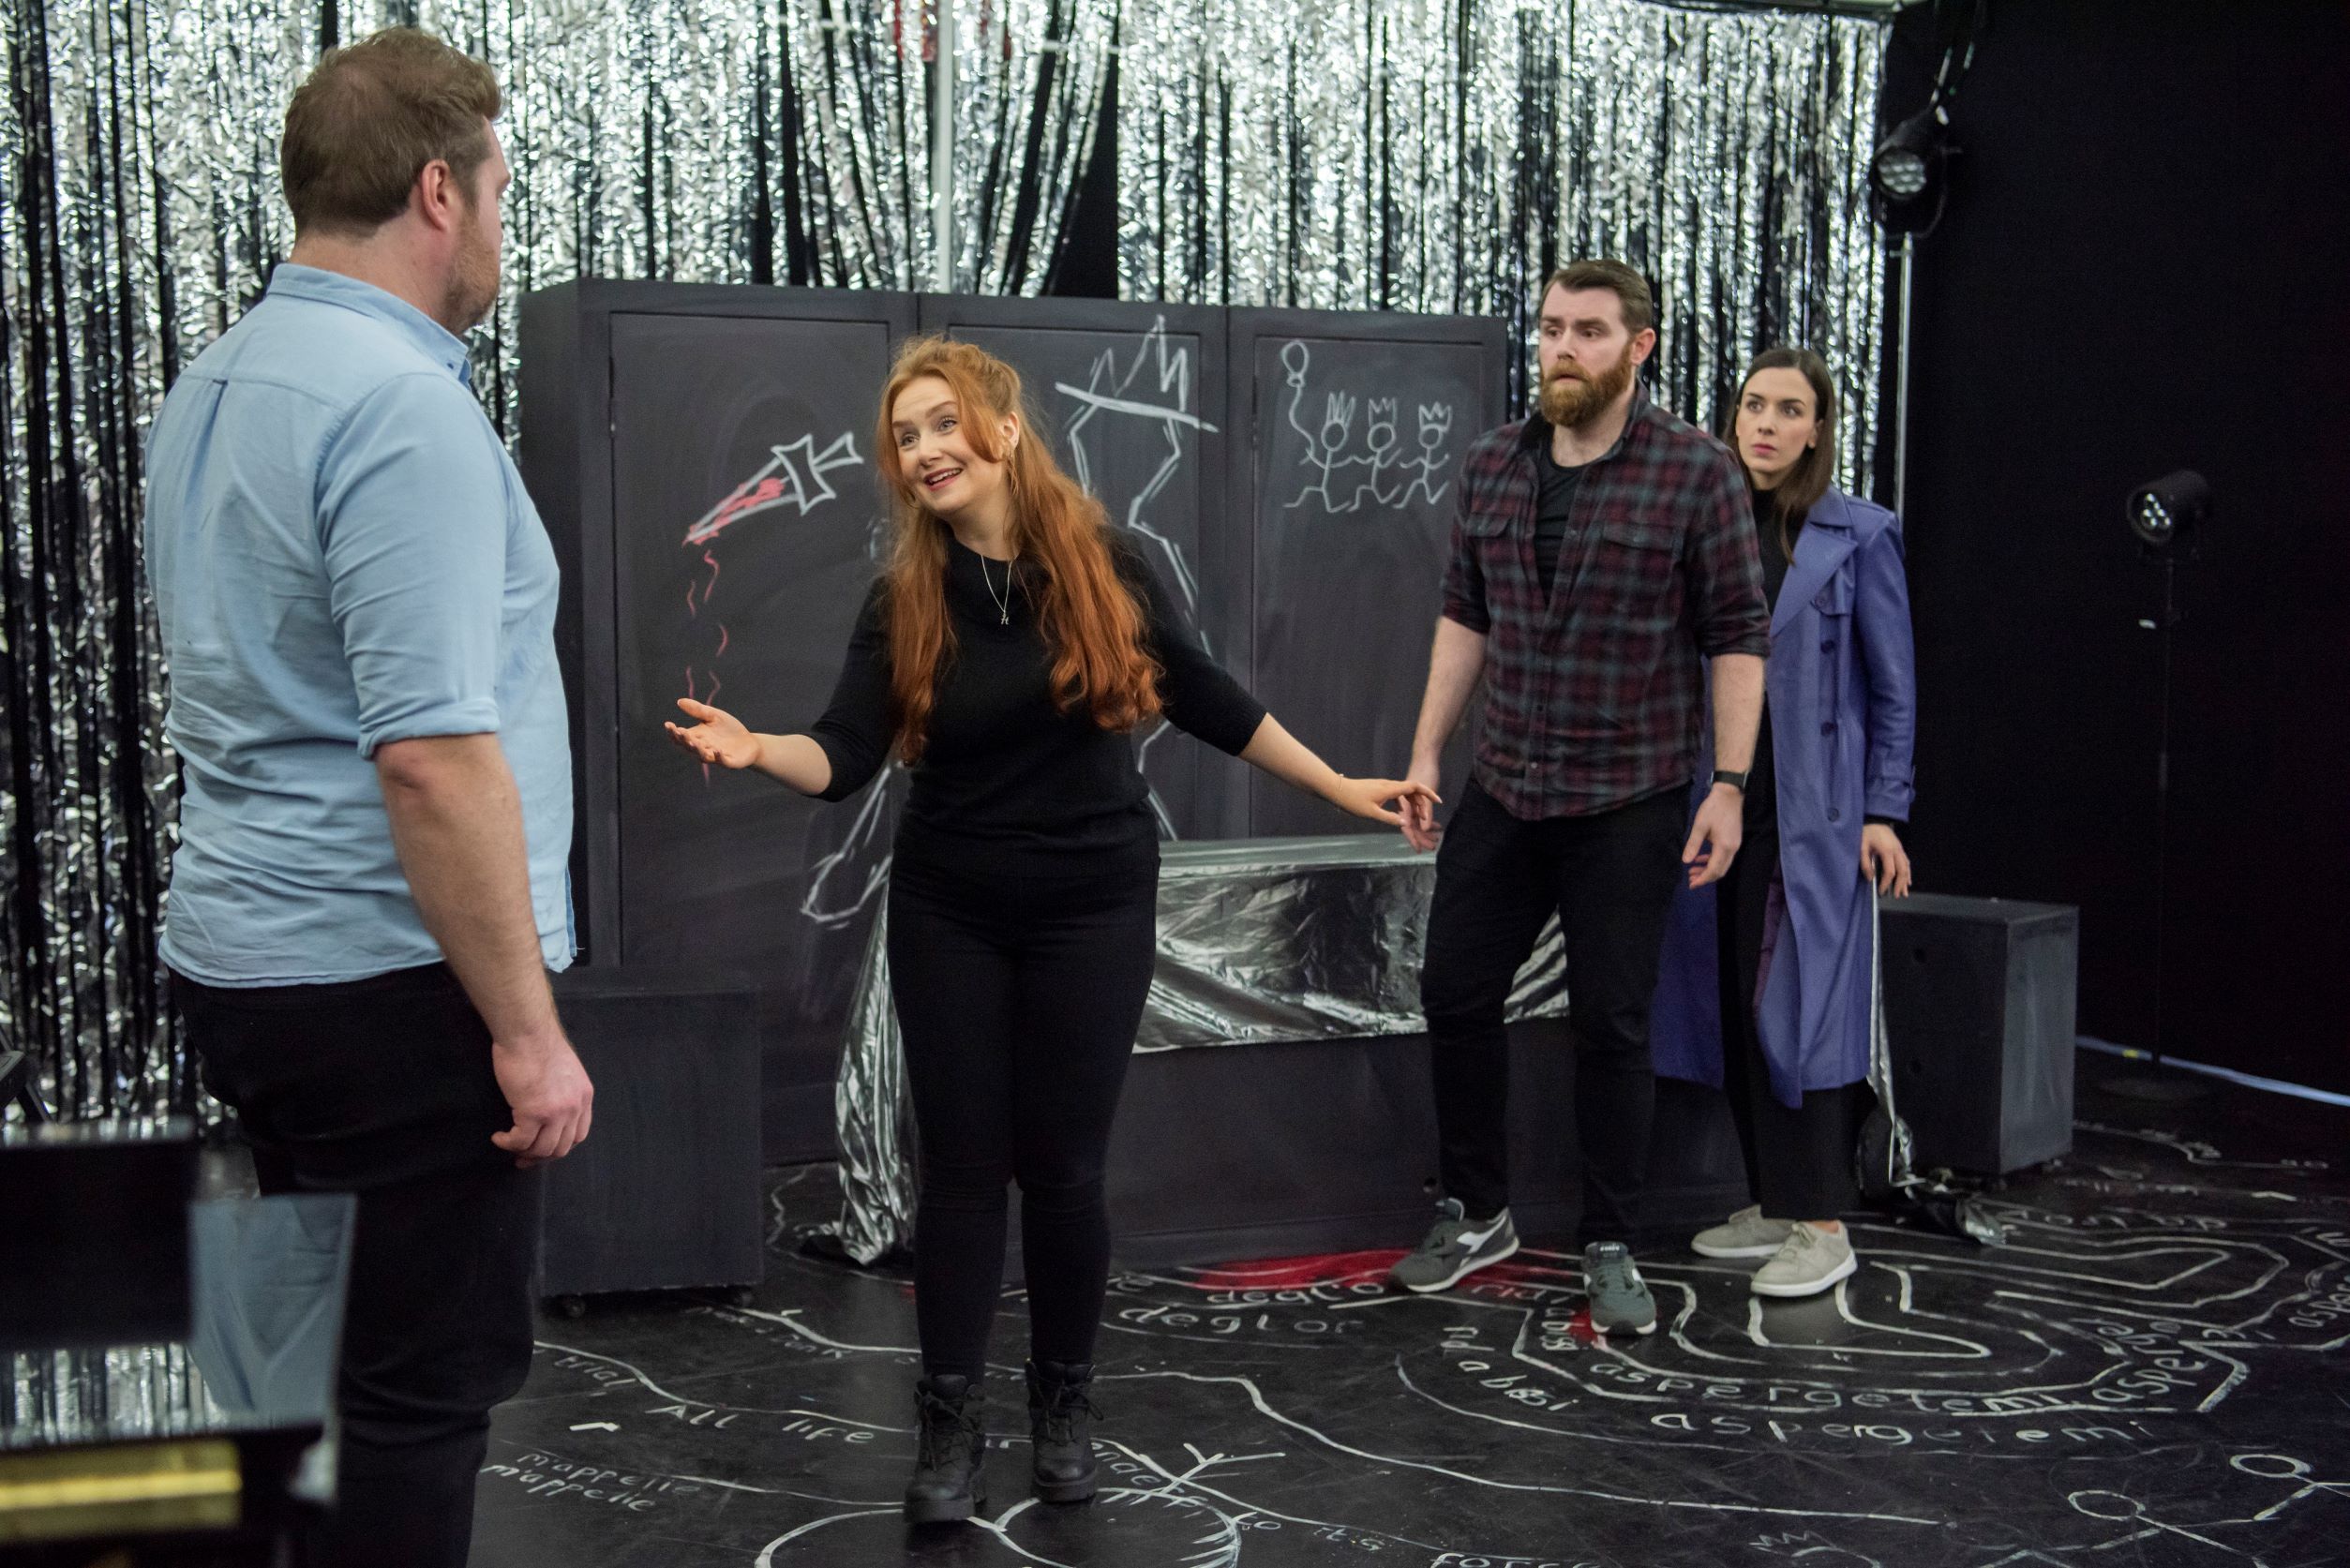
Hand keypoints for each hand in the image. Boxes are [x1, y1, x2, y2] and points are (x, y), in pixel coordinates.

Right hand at [490, 1029, 593, 1167]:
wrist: (527, 1032)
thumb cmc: (538, 1044)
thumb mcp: (564, 1069)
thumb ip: (563, 1090)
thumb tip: (550, 1105)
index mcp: (584, 1096)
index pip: (578, 1134)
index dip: (560, 1146)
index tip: (544, 1149)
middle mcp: (575, 1107)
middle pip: (561, 1147)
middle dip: (541, 1157)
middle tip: (523, 1159)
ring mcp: (556, 1112)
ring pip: (542, 1149)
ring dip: (523, 1152)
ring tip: (509, 1145)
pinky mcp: (533, 1113)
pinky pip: (520, 1141)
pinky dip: (508, 1144)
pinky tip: (499, 1138)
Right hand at [665, 698, 760, 768]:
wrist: (749, 742)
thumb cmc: (729, 729)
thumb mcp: (713, 716)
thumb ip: (698, 710)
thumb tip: (679, 701)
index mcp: (696, 738)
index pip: (681, 737)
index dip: (673, 732)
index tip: (668, 724)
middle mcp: (702, 749)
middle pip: (689, 747)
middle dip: (684, 740)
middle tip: (680, 732)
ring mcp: (715, 757)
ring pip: (703, 755)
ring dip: (697, 749)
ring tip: (692, 741)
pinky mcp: (729, 762)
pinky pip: (722, 761)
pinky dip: (718, 757)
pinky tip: (716, 751)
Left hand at [1331, 774, 1439, 828]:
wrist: (1338, 790)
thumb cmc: (1353, 801)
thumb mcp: (1372, 813)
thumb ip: (1390, 818)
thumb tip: (1406, 823)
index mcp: (1390, 789)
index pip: (1414, 787)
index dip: (1428, 793)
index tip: (1438, 801)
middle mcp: (1389, 785)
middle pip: (1412, 790)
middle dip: (1422, 802)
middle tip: (1426, 817)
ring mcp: (1384, 785)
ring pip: (1404, 792)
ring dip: (1413, 803)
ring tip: (1417, 816)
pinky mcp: (1379, 788)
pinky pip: (1396, 794)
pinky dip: (1403, 802)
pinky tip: (1402, 812)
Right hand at [1398, 758, 1443, 850]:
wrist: (1426, 758)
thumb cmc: (1425, 773)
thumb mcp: (1427, 794)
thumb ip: (1427, 813)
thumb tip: (1425, 829)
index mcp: (1404, 804)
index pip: (1407, 826)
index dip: (1413, 839)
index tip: (1418, 850)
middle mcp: (1406, 805)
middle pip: (1414, 825)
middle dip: (1422, 837)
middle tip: (1433, 847)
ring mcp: (1411, 802)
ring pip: (1418, 821)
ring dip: (1427, 830)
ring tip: (1437, 839)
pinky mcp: (1417, 799)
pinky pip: (1422, 814)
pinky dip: (1429, 820)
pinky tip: (1437, 826)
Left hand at [1681, 783, 1744, 887]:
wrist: (1729, 794)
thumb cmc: (1714, 808)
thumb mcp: (1700, 826)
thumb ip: (1693, 845)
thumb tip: (1685, 861)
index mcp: (1724, 846)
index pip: (1714, 870)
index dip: (1703, 879)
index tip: (1691, 884)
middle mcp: (1732, 848)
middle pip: (1720, 871)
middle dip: (1705, 877)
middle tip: (1690, 879)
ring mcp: (1735, 844)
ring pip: (1722, 864)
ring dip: (1708, 869)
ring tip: (1692, 870)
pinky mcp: (1733, 840)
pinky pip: (1723, 856)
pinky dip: (1712, 860)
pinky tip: (1699, 858)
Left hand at [1861, 822, 1911, 896]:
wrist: (1875, 819)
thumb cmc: (1867, 832)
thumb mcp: (1861, 847)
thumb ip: (1865, 863)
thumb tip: (1870, 878)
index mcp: (1887, 851)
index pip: (1890, 872)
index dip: (1886, 884)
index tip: (1881, 892)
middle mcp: (1897, 851)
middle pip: (1902, 871)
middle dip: (1900, 885)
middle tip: (1896, 896)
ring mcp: (1900, 849)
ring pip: (1907, 868)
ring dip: (1906, 881)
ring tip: (1904, 893)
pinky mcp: (1900, 848)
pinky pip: (1907, 862)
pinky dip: (1908, 873)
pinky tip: (1907, 880)